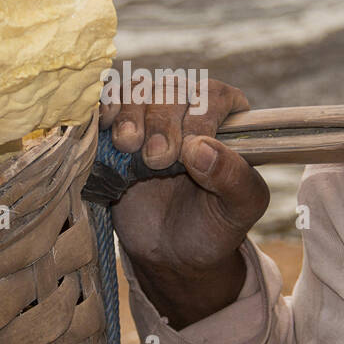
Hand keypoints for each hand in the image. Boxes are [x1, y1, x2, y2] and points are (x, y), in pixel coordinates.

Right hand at [99, 77, 269, 327]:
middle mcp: (190, 110)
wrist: (171, 253)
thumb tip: (202, 149)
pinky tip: (106, 122)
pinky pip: (109, 102)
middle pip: (172, 90)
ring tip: (128, 145)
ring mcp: (151, 117)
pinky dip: (105, 106)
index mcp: (228, 122)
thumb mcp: (238, 210)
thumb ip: (233, 178)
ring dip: (131, 113)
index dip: (199, 117)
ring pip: (139, 91)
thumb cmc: (212, 226)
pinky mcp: (118, 129)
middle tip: (157, 160)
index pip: (214, 96)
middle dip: (162, 122)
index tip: (186, 154)